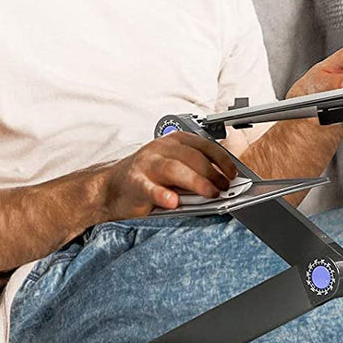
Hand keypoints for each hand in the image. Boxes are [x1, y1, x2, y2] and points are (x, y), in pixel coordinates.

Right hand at [96, 133, 238, 217]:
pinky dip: (163, 195)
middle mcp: (162, 148)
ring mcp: (147, 163)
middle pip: (193, 157)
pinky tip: (173, 201)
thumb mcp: (174, 168)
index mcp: (175, 141)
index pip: (205, 146)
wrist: (110, 188)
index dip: (222, 160)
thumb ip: (195, 172)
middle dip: (212, 174)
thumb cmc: (147, 178)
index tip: (232, 174)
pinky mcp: (135, 182)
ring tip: (210, 194)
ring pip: (175, 169)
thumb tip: (222, 185)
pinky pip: (151, 187)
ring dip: (196, 182)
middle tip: (223, 189)